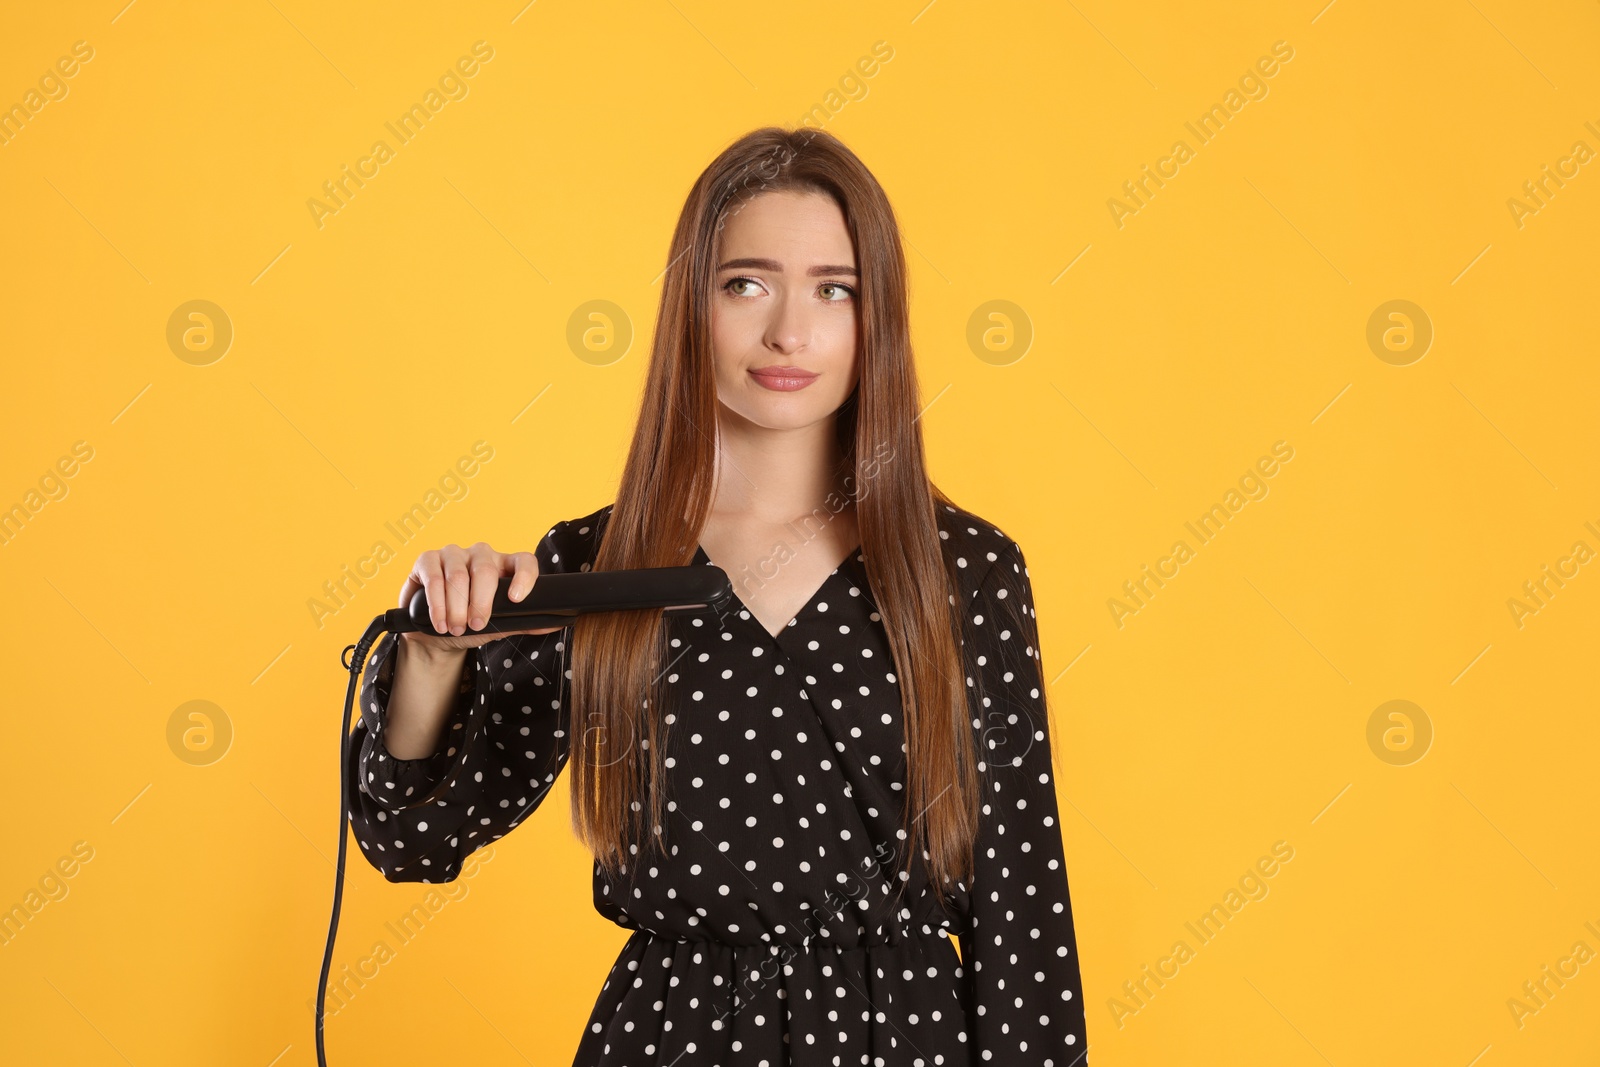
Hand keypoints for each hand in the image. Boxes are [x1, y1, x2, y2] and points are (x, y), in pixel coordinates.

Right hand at [397, 542, 564, 652]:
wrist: (437, 632)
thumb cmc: (473, 623)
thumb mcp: (500, 624)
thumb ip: (524, 621)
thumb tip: (558, 623)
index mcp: (505, 566)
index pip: (524, 561)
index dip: (524, 577)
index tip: (516, 599)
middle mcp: (481, 555)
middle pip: (486, 570)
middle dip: (481, 602)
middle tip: (477, 625)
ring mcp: (454, 554)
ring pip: (458, 575)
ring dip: (456, 607)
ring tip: (456, 629)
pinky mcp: (427, 559)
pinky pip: (433, 577)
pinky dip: (437, 604)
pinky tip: (440, 622)